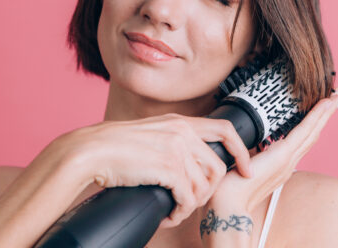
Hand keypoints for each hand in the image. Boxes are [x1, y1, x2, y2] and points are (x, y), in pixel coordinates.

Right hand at [56, 113, 252, 227]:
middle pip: (217, 167)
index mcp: (180, 122)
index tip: (245, 168)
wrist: (92, 150)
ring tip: (175, 210)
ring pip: (204, 186)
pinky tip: (167, 215)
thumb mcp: (150, 133)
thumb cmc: (115, 146)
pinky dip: (179, 213)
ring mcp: (177, 149)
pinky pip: (188, 198)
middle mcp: (182, 132)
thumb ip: (172, 139)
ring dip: (191, 205)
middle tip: (190, 202)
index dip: (241, 151)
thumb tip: (188, 161)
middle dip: (208, 191)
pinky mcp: (168, 168)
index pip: (224, 130)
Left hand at [201, 89, 337, 213]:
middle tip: (337, 98)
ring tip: (337, 97)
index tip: (319, 111)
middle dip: (324, 116)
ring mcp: (287, 159)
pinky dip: (317, 116)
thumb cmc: (227, 189)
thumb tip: (238, 146)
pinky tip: (326, 104)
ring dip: (325, 112)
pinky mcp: (283, 155)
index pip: (299, 141)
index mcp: (278, 166)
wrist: (227, 204)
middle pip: (311, 134)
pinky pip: (304, 131)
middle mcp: (287, 163)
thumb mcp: (237, 166)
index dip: (311, 125)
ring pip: (312, 131)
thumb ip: (244, 157)